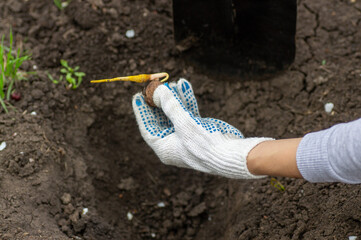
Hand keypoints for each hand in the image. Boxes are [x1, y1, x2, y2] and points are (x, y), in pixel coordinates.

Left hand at [132, 78, 272, 178]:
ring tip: (172, 82)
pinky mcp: (198, 129)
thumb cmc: (205, 143)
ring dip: (174, 98)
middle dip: (158, 101)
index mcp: (164, 148)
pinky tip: (184, 85)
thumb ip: (170, 105)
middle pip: (160, 119)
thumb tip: (158, 89)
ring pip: (175, 113)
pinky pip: (188, 112)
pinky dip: (186, 100)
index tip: (137, 95)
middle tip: (154, 86)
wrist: (231, 153)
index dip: (141, 111)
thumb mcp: (184, 122)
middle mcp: (173, 143)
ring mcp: (186, 136)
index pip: (147, 127)